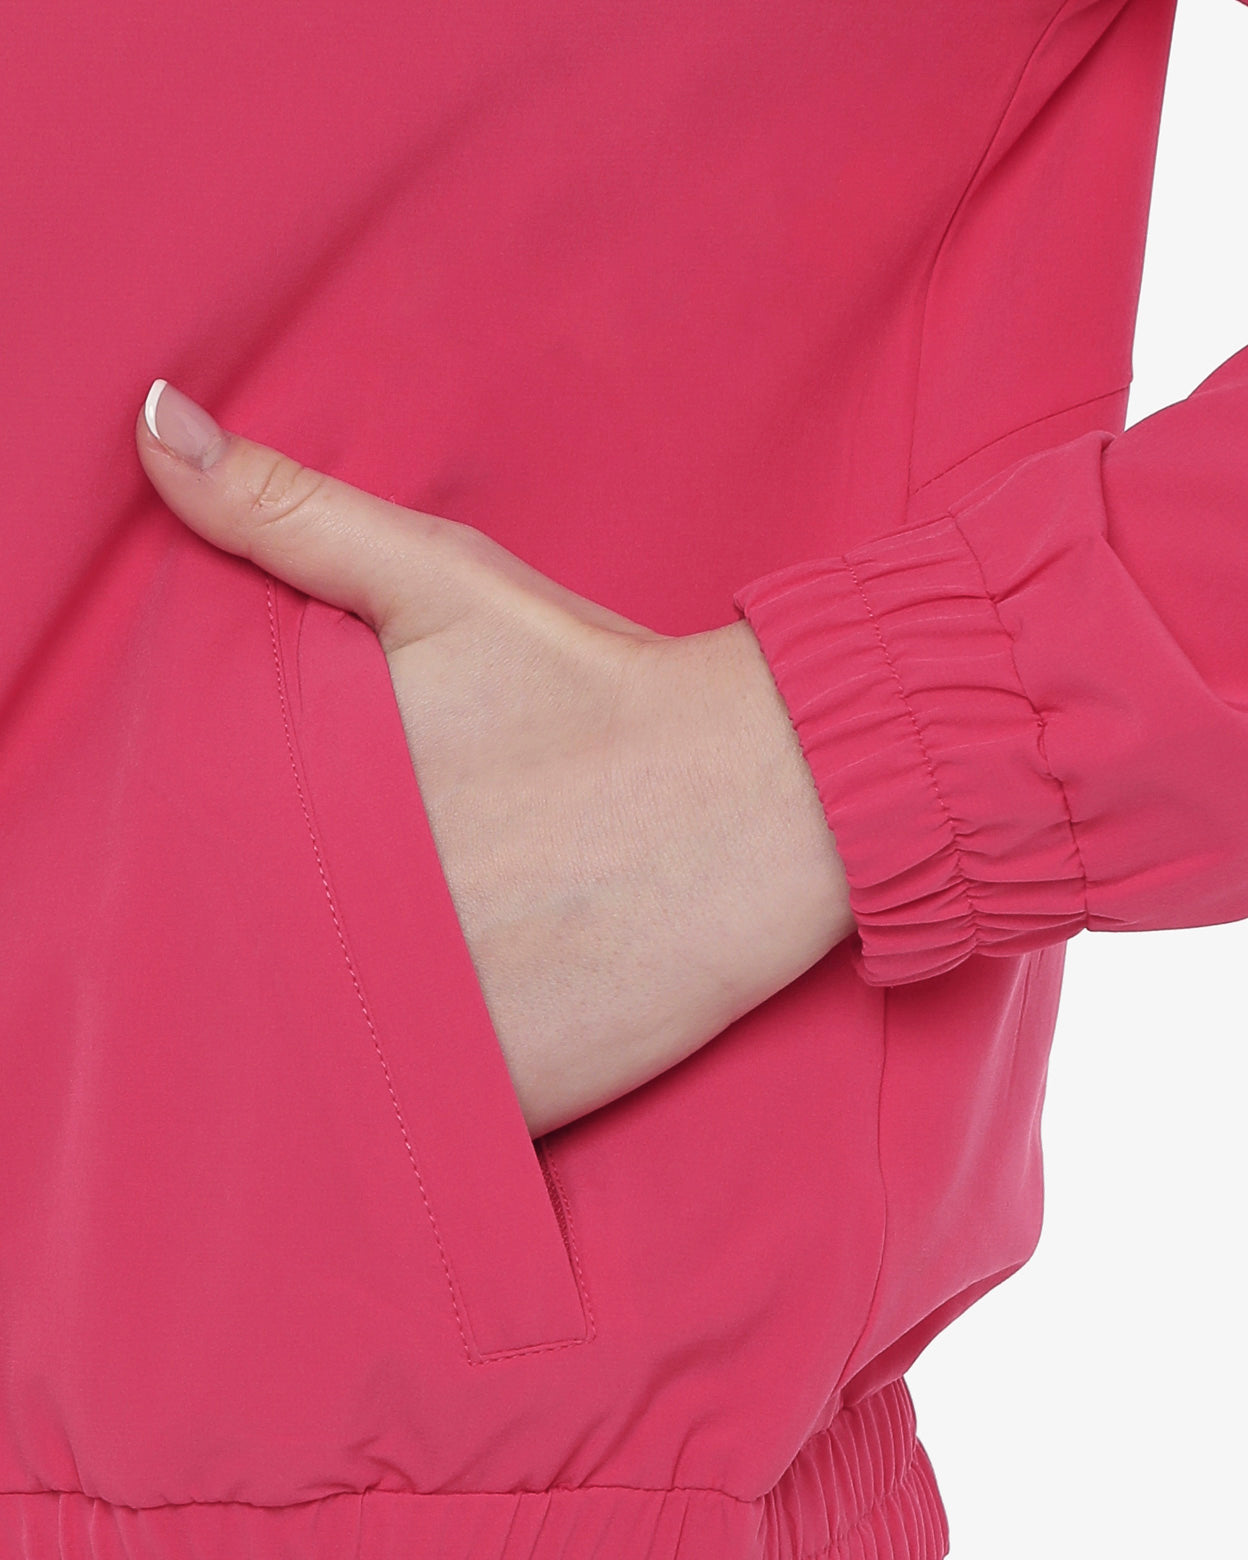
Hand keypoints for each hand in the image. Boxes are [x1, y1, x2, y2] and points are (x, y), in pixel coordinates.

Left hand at [136, 381, 854, 1135]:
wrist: (767, 795)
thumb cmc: (598, 687)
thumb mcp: (443, 584)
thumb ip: (290, 515)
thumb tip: (152, 427)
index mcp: (322, 815)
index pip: (171, 883)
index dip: (154, 891)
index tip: (159, 893)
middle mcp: (365, 934)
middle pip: (233, 982)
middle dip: (233, 968)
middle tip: (249, 953)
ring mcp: (440, 1031)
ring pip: (317, 1070)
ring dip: (303, 1054)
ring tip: (331, 1012)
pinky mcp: (512, 1100)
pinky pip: (412, 1130)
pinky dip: (393, 1114)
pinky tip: (406, 1068)